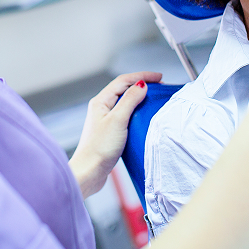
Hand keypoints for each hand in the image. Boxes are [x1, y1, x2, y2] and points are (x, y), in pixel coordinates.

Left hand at [69, 71, 161, 197]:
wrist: (89, 172)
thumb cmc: (99, 148)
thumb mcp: (118, 120)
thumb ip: (130, 100)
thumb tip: (142, 84)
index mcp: (101, 101)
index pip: (123, 80)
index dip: (142, 76)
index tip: (159, 77)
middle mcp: (102, 107)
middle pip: (124, 88)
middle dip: (142, 84)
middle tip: (159, 86)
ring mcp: (105, 119)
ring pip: (125, 101)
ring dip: (139, 97)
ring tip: (153, 98)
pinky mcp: (110, 131)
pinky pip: (125, 114)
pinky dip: (136, 110)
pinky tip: (144, 116)